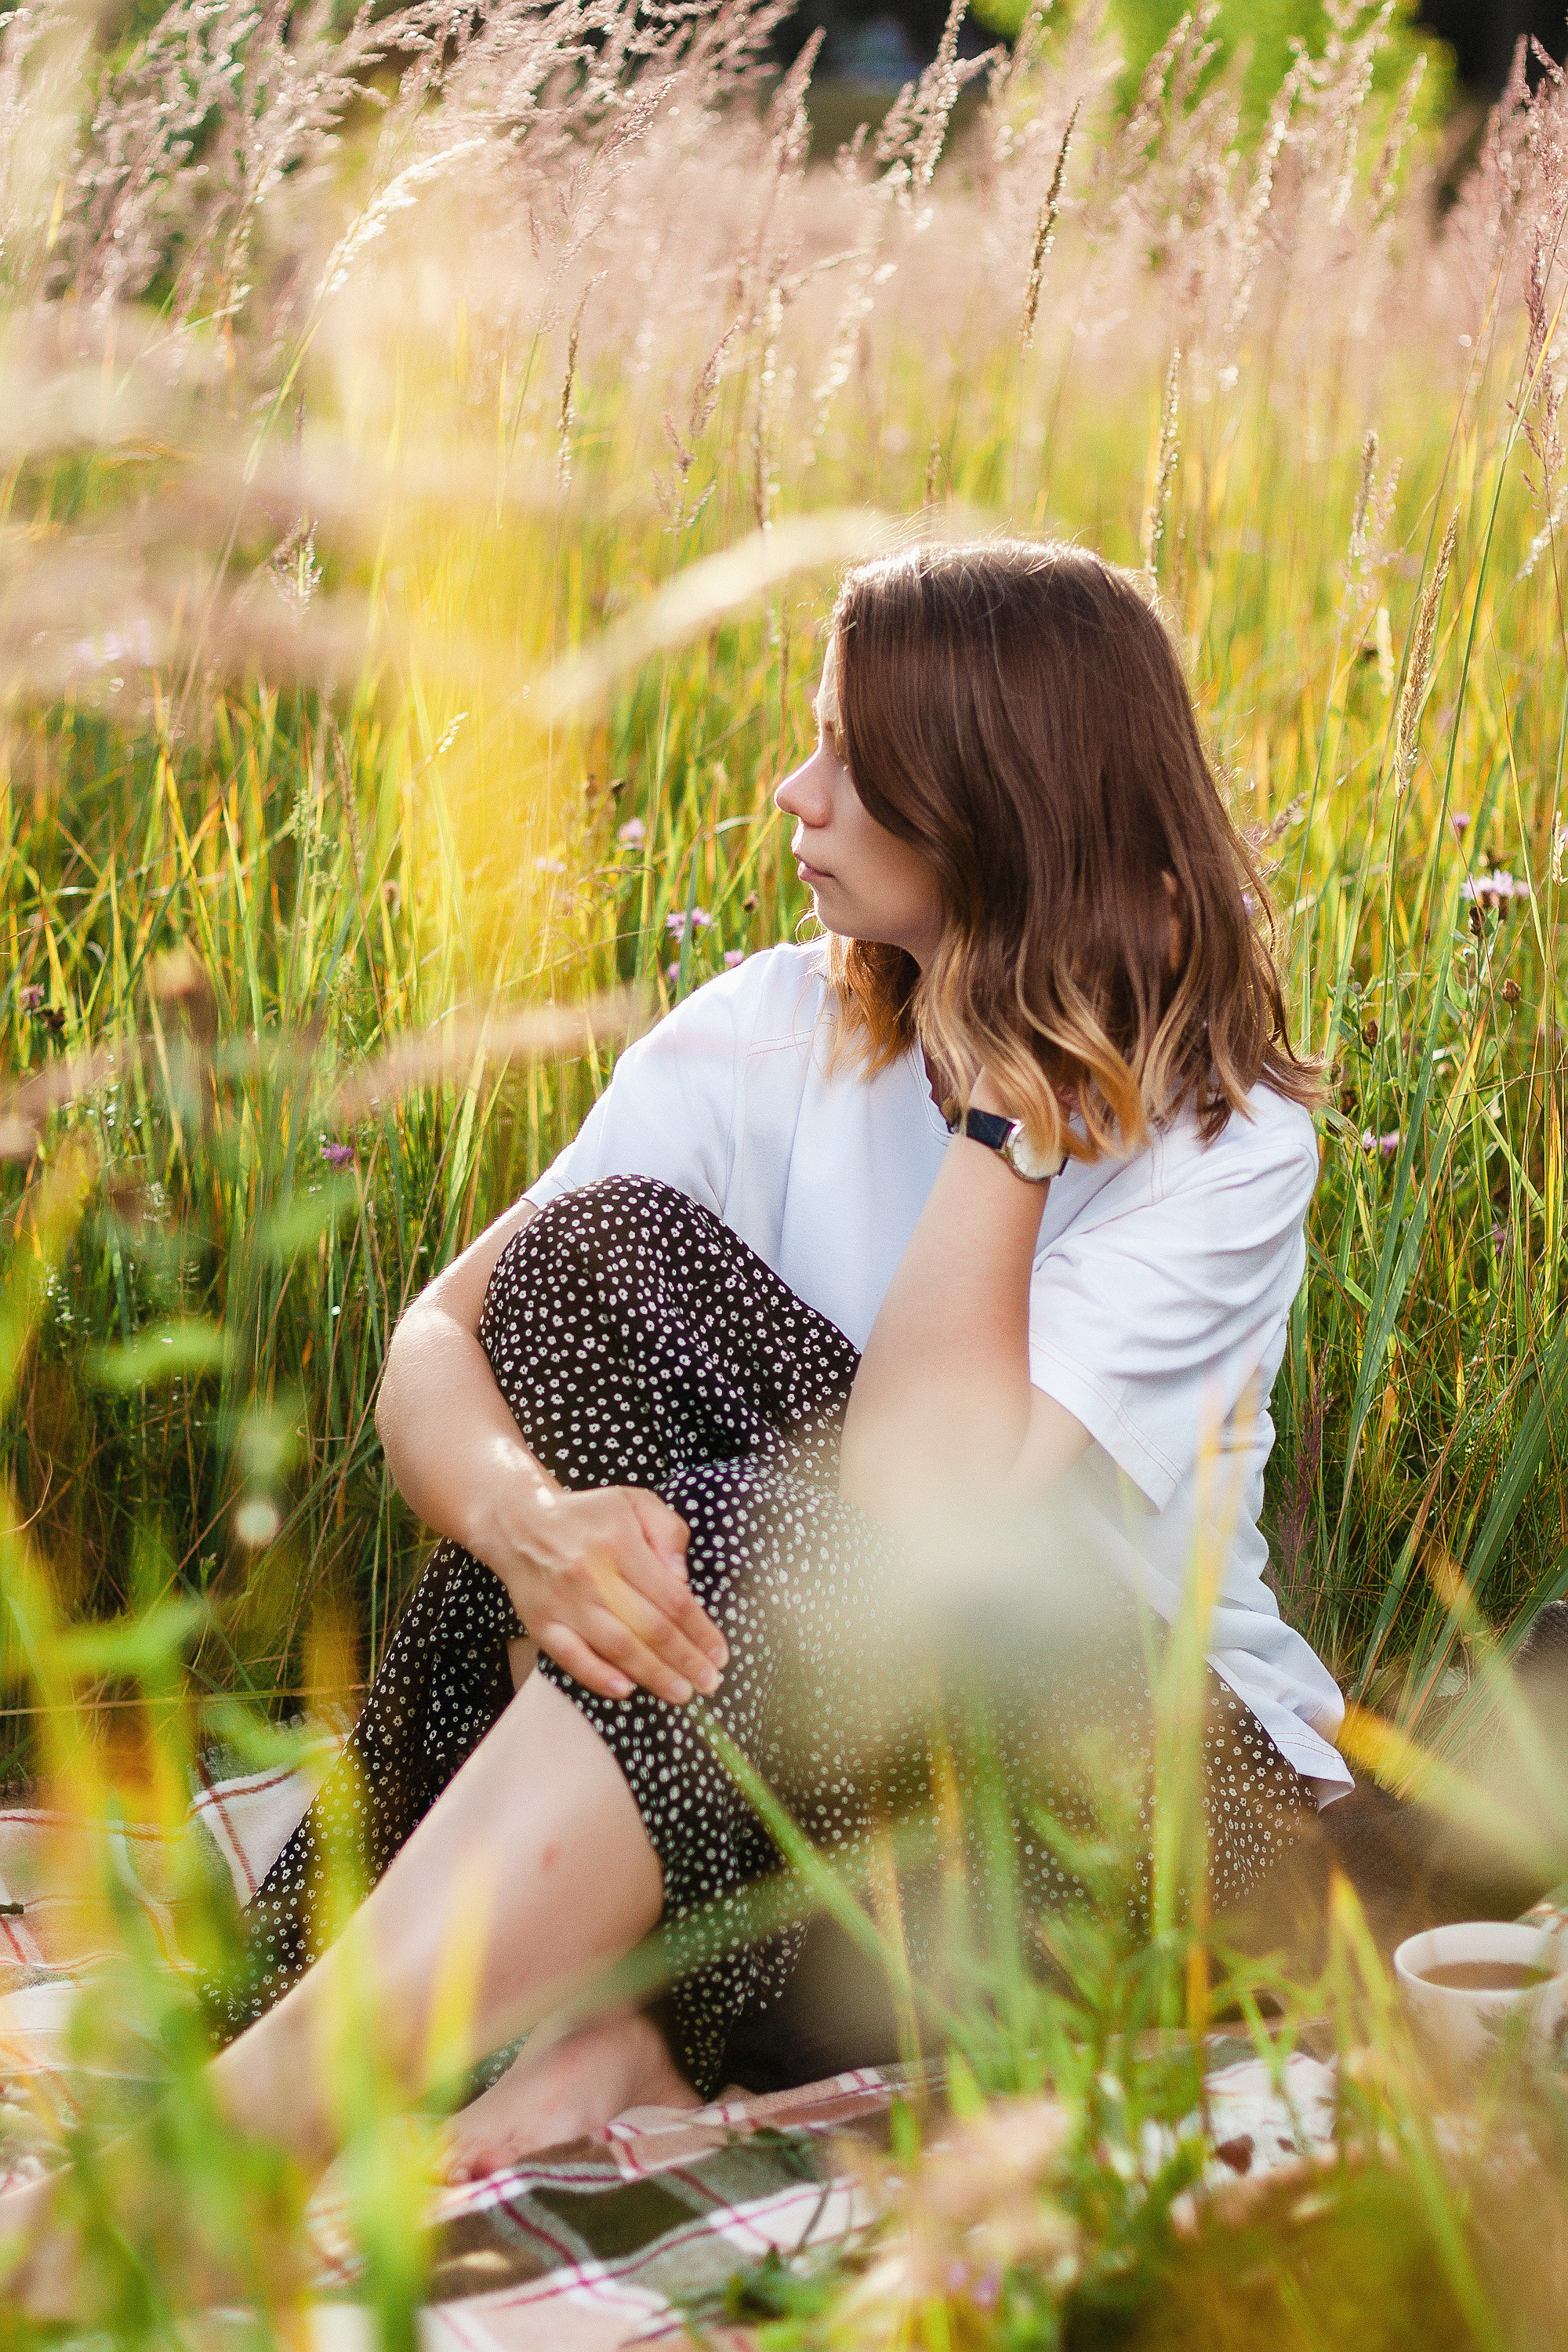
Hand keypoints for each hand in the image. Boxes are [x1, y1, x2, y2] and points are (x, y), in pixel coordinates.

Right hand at [478, 1468, 727, 1704]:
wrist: (520, 1523)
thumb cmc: (590, 1516)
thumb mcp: (635, 1502)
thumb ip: (668, 1532)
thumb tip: (683, 1579)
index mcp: (620, 1542)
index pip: (671, 1597)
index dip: (699, 1630)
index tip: (719, 1653)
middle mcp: (592, 1574)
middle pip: (649, 1626)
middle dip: (685, 1660)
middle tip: (709, 1683)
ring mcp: (564, 1602)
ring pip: (616, 1646)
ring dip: (653, 1675)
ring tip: (681, 1693)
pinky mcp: (541, 1623)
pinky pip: (570, 1657)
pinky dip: (598, 1676)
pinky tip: (625, 1690)